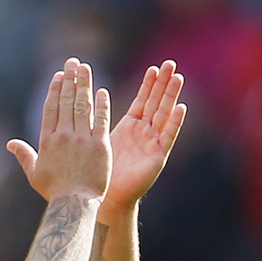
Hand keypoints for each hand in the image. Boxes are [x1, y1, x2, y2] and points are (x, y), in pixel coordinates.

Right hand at [8, 58, 111, 201]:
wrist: (74, 205)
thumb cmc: (54, 192)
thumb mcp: (35, 173)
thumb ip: (24, 155)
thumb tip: (10, 144)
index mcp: (47, 141)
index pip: (51, 108)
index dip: (55, 89)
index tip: (59, 75)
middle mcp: (64, 136)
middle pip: (66, 101)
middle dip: (70, 79)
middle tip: (73, 62)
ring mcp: (82, 139)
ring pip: (82, 106)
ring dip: (84, 85)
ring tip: (86, 68)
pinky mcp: (100, 145)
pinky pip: (101, 120)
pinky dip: (101, 104)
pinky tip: (101, 91)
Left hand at [105, 60, 186, 208]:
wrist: (108, 197)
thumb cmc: (101, 170)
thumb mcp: (98, 140)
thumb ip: (95, 122)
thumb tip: (79, 103)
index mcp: (131, 126)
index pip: (142, 100)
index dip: (148, 84)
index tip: (153, 67)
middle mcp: (144, 132)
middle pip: (156, 103)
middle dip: (163, 83)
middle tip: (170, 63)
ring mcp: (153, 143)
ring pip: (164, 115)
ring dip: (171, 96)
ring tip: (178, 77)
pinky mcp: (158, 157)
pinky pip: (167, 137)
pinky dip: (175, 122)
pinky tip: (181, 107)